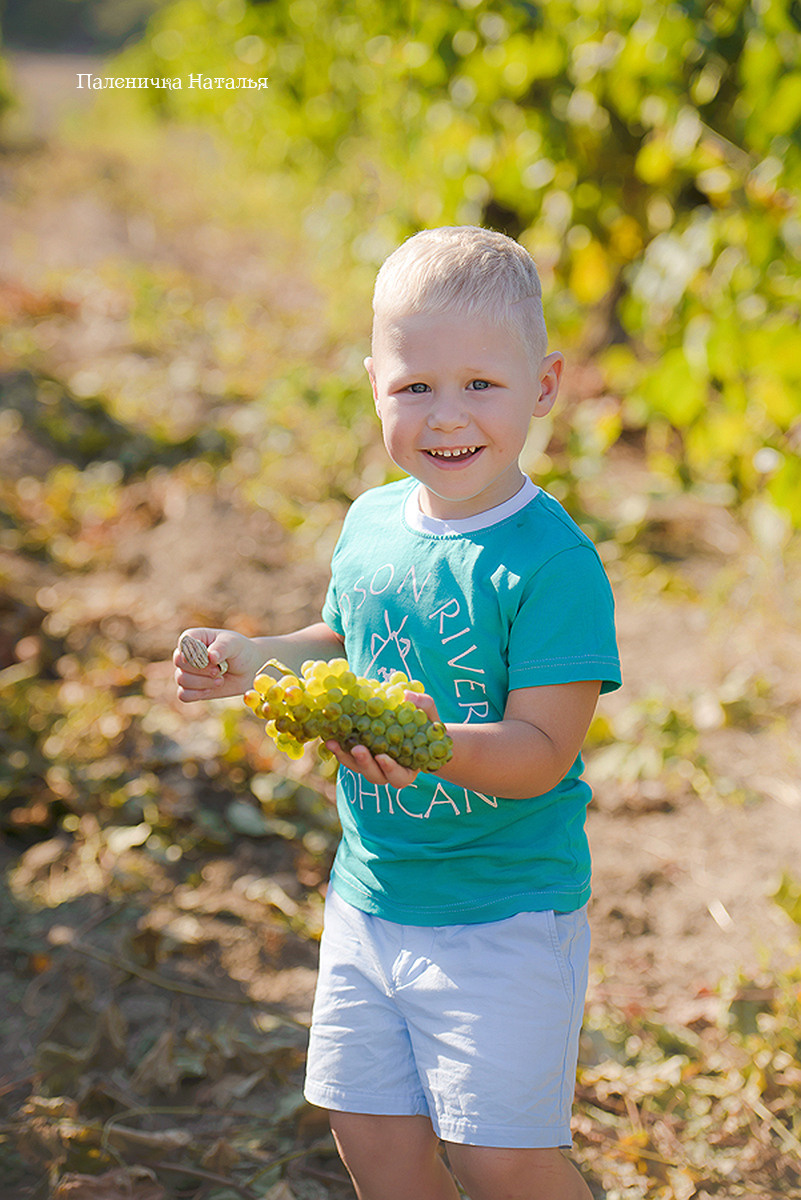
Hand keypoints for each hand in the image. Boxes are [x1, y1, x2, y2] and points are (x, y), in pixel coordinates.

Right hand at [173, 628, 264, 701]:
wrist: (249, 670)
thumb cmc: (241, 652)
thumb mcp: (234, 645)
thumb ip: (222, 648)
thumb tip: (210, 656)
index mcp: (195, 638)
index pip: (184, 642)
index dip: (190, 652)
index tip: (205, 659)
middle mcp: (188, 654)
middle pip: (179, 662)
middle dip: (200, 669)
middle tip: (218, 670)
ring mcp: (188, 672)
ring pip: (181, 679)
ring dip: (202, 682)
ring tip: (220, 680)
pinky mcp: (192, 688)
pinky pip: (183, 695)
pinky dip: (197, 694)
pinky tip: (211, 690)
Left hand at [324, 691, 442, 787]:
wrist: (415, 724)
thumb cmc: (426, 723)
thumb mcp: (430, 713)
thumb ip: (423, 705)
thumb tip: (407, 694)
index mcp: (408, 768)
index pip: (399, 776)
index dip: (391, 769)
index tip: (383, 757)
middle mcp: (387, 771)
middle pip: (374, 775)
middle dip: (364, 763)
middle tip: (357, 749)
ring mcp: (371, 763)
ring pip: (356, 767)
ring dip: (344, 756)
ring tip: (333, 742)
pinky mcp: (358, 754)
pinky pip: (347, 755)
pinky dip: (338, 747)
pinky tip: (328, 735)